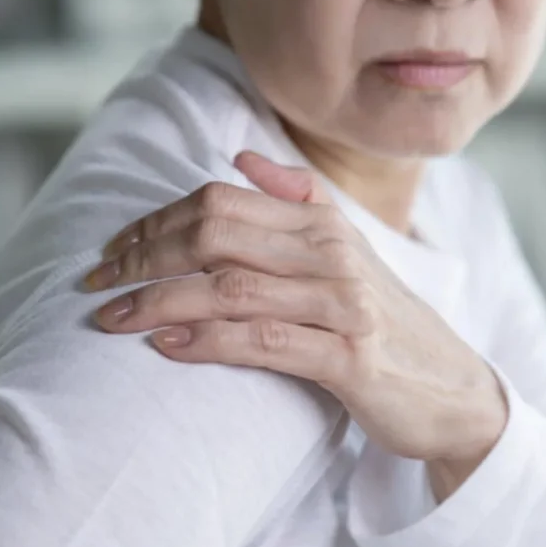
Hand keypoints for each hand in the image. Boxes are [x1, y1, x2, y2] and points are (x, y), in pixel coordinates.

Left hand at [86, 151, 506, 491]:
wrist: (451, 389)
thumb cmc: (382, 321)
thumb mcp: (345, 251)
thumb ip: (296, 199)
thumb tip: (240, 156)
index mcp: (321, 224)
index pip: (219, 201)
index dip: (155, 221)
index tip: (111, 250)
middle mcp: (331, 254)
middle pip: (215, 234)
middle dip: (143, 256)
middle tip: (94, 285)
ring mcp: (342, 304)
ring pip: (231, 287)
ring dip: (159, 300)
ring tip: (110, 319)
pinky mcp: (350, 359)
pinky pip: (262, 342)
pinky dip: (207, 341)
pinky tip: (166, 345)